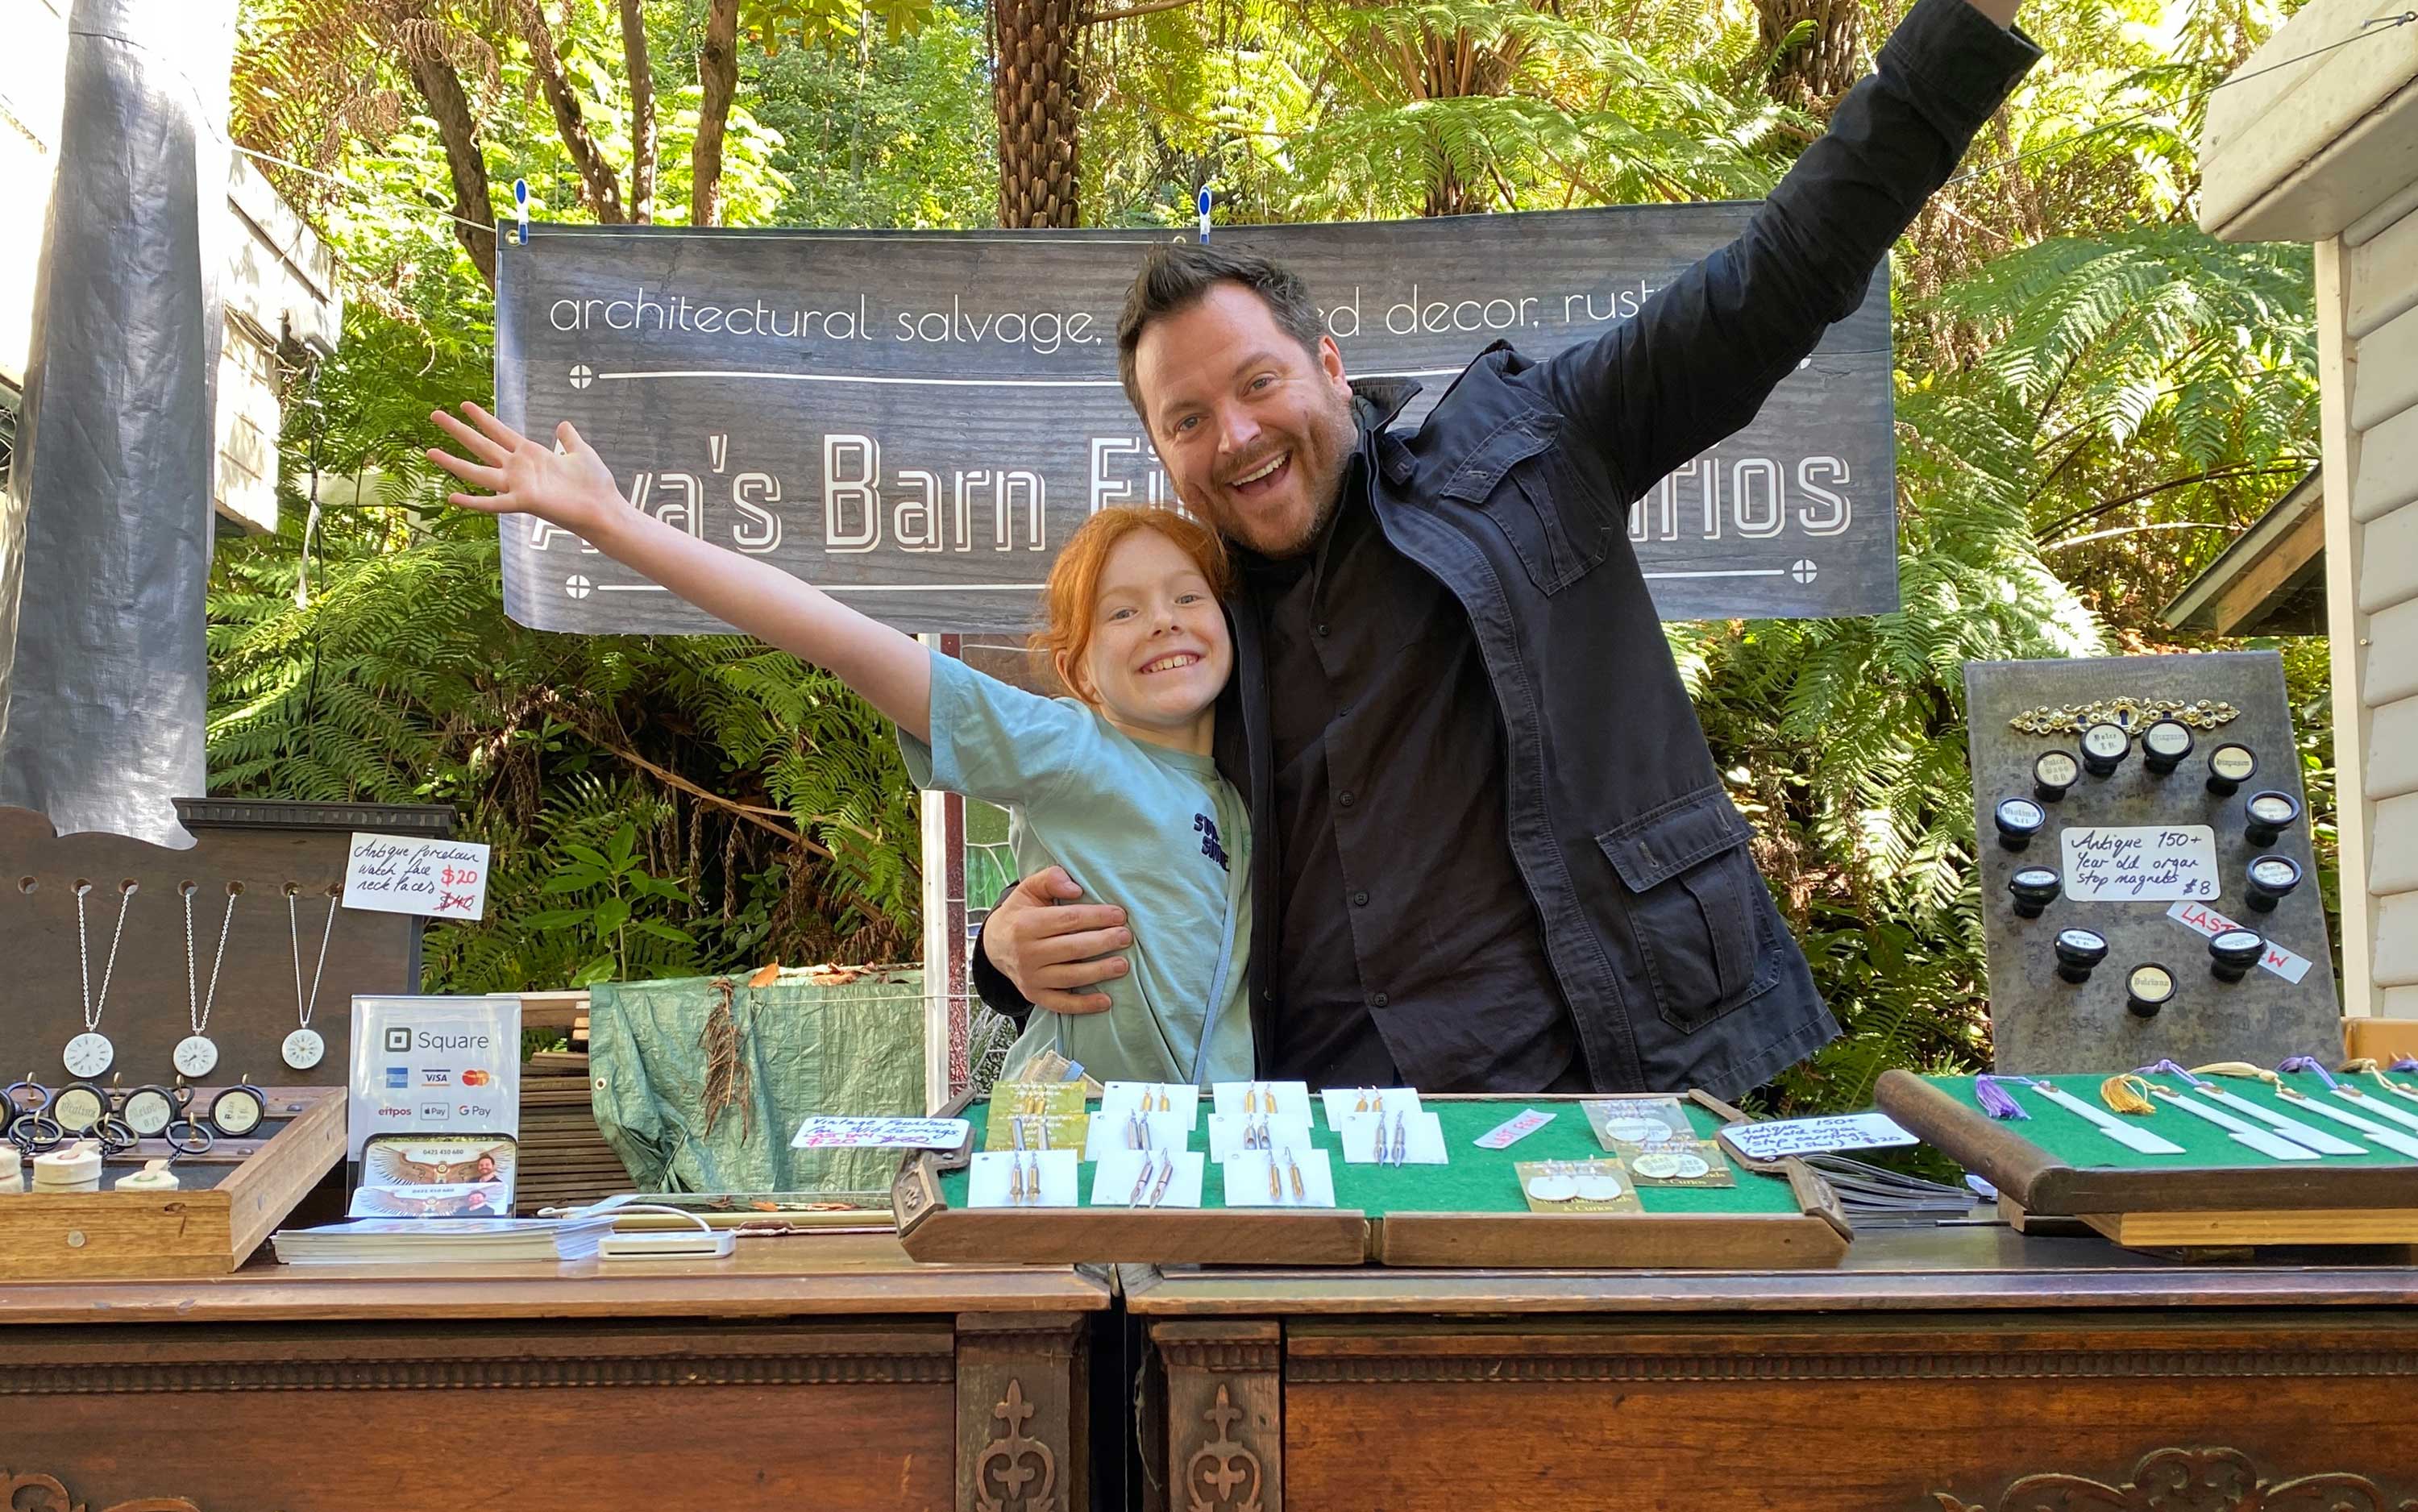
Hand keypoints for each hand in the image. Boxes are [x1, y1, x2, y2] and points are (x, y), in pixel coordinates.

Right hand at [426, 403, 625, 540]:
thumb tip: (563, 424)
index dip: (483, 418)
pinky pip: (493, 503)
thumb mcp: (581, 452)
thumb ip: (569, 439)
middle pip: (482, 445)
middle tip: (435, 414)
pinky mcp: (524, 502)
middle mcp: (519, 469)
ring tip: (430, 451)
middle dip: (459, 431)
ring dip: (453, 463)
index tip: (464, 404)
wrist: (605, 508)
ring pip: (478, 473)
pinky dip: (473, 502)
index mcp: (531, 455)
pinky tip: (451, 498)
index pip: (500, 432)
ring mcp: (519, 485)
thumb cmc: (595, 484)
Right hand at [986, 866, 1130, 1015]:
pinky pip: (1061, 1004)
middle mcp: (1026, 953)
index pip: (1068, 920)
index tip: (1120, 915)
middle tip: (1126, 937)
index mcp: (1026, 924)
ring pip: (1071, 977)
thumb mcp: (1029, 889)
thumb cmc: (1021, 913)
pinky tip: (1106, 1002)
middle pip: (1073, 948)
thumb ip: (1051, 879)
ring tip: (1124, 965)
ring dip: (1100, 972)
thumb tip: (1075, 889)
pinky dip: (1084, 1005)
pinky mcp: (1034, 995)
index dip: (1097, 917)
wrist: (994, 945)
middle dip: (1104, 942)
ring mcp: (1030, 977)